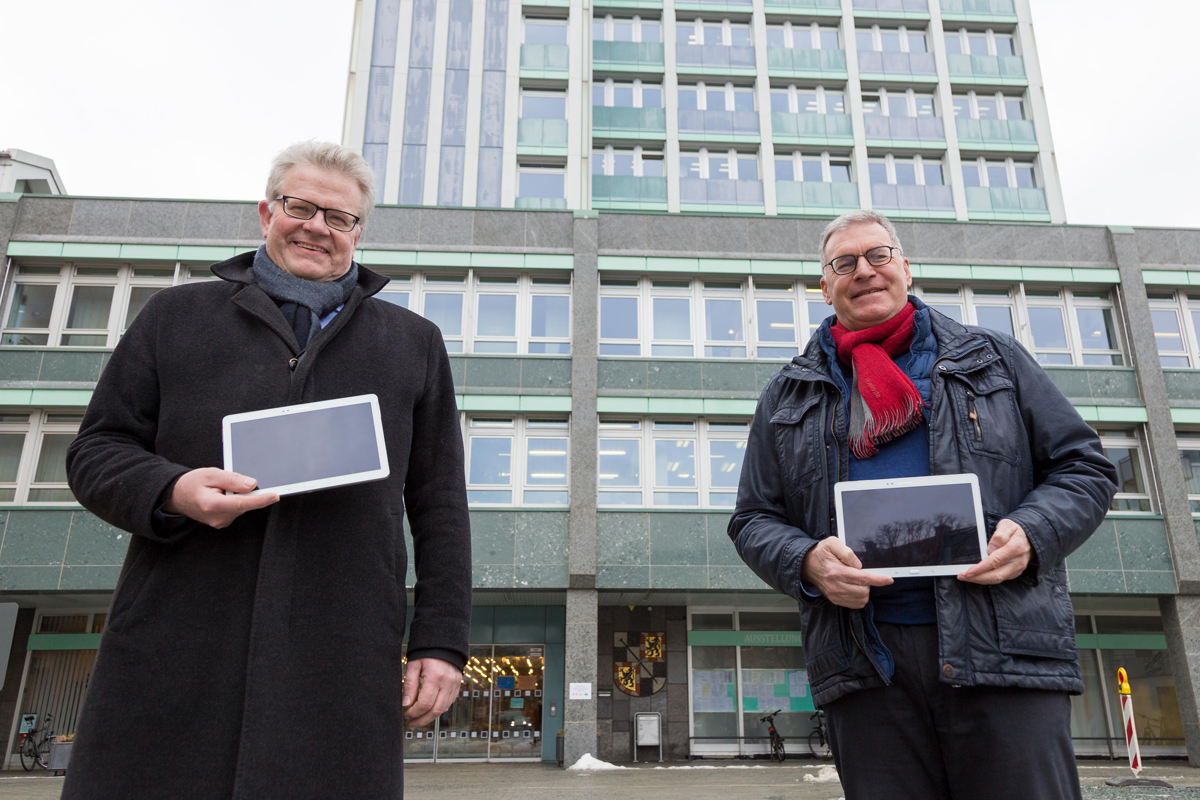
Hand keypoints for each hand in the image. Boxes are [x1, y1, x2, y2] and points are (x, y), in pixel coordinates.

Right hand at [162, 468, 278, 528]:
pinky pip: (236, 509)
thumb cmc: (191, 484)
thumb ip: (232, 479)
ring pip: (241, 506)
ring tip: (220, 489)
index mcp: (213, 505)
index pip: (242, 503)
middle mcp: (218, 518)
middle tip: (227, 483)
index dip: (261, 499)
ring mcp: (221, 522)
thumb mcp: (210, 474)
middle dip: (245, 491)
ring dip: (238, 495)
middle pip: (244, 504)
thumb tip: (251, 484)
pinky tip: (222, 495)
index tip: (275, 495)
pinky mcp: (223, 521)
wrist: (176, 496)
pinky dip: (234, 500)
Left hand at [403, 658, 462, 726]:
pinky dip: (439, 709)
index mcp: (435, 677)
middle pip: (435, 710)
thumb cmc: (427, 652)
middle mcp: (447, 683)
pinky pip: (449, 703)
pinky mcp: (457, 686)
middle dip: (421, 720)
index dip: (414, 712)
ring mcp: (455, 685)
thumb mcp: (414, 665)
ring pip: (443, 709)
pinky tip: (429, 710)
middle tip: (411, 724)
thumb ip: (410, 685)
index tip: (406, 714)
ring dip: (430, 717)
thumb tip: (405, 704)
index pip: (425, 703)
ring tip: (418, 719)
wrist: (445, 643)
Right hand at [800, 537, 892, 608]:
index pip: (862, 579)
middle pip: (864, 592)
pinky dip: (859, 598)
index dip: (878, 580)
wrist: (806, 565)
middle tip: (861, 575)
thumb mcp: (832, 543)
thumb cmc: (821, 553)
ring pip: (861, 600)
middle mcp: (836, 586)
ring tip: (857, 582)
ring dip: (864, 591)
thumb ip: (847, 552)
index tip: (888, 579)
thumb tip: (859, 565)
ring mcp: (835, 595)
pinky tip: (854, 588)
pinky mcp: (835, 600)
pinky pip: (855, 605)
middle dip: (868, 584)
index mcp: (836, 572)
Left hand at [958, 519, 1031, 584]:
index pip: (994, 561)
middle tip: (962, 576)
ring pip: (997, 579)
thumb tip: (990, 549)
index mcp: (1014, 548)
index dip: (980, 569)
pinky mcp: (1015, 572)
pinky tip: (978, 576)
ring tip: (967, 577)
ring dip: (981, 580)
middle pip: (995, 575)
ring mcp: (1017, 569)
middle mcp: (1017, 562)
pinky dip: (988, 579)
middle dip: (977, 578)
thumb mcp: (1007, 525)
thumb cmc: (1016, 530)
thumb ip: (999, 536)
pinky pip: (1000, 579)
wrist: (1030, 537)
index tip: (968, 572)